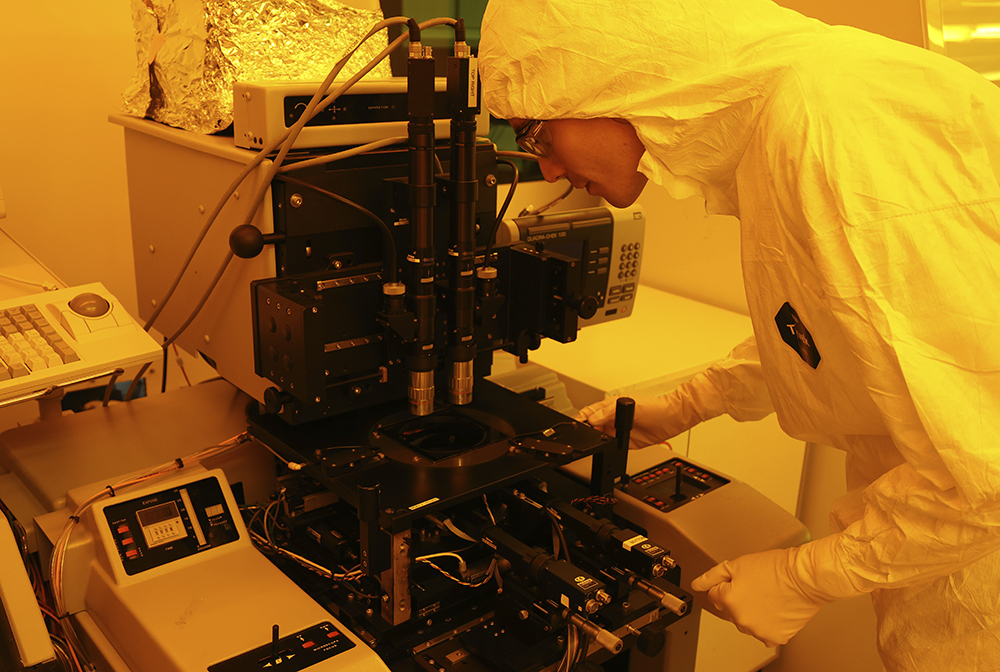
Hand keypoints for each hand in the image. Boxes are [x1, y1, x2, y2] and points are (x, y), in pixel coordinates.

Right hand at [575, 392, 706, 448]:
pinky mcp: (624, 442)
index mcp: (610, 406)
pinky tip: (608, 446)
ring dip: (596, 439)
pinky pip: (611, 446)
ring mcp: (617, 430)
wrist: (671, 420)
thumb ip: (610, 412)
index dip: (582, 418)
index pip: (589, 412)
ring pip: (599, 436)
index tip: (578, 424)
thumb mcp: (631, 406)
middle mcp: (612, 418)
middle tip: (587, 434)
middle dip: (587, 430)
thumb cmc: (655, 408)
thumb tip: (593, 418)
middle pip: (591, 425)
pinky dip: (607, 447)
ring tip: (599, 439)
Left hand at [690, 536, 865, 646]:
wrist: (806, 577)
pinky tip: (775, 609)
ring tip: (768, 596)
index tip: (740, 580)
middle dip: (737, 600)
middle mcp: (741, 620)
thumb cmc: (776, 568)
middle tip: (756, 586)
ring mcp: (758, 631)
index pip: (715, 596)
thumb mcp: (737, 564)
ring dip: (752, 613)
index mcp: (728, 601)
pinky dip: (768, 624)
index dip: (727, 585)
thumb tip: (697, 584)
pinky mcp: (775, 637)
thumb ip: (712, 576)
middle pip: (730, 611)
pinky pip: (764, 633)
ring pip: (747, 623)